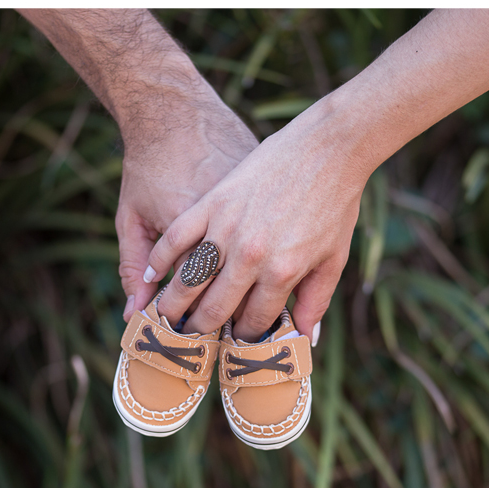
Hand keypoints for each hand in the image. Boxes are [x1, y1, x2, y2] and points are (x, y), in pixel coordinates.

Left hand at [117, 96, 256, 319]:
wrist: (177, 110)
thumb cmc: (148, 166)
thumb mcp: (130, 219)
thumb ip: (130, 268)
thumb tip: (131, 316)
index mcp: (202, 243)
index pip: (202, 304)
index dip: (195, 327)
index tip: (189, 342)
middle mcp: (236, 235)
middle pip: (234, 301)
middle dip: (221, 325)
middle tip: (214, 341)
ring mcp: (259, 219)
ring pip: (264, 284)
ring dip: (250, 308)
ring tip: (239, 323)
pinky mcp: (275, 206)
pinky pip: (277, 251)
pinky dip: (271, 274)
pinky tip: (262, 287)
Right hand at [142, 97, 367, 343]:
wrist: (328, 146)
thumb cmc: (336, 203)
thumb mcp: (334, 258)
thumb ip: (316, 301)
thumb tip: (304, 340)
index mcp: (282, 273)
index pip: (252, 321)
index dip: (242, 337)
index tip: (234, 340)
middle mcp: (250, 255)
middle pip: (214, 308)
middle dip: (201, 330)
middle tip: (191, 338)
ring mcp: (227, 227)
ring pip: (189, 279)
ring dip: (172, 305)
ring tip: (165, 318)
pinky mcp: (212, 202)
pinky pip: (177, 238)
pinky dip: (160, 260)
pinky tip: (152, 276)